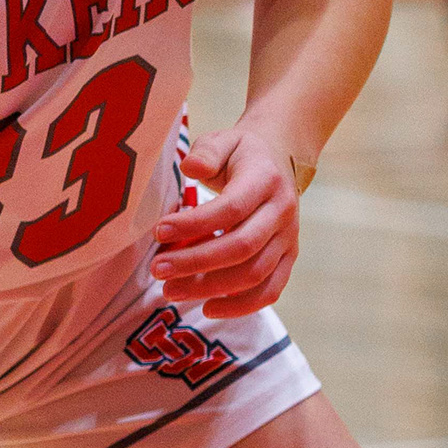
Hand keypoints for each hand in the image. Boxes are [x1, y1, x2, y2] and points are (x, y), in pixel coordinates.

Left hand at [150, 123, 301, 320]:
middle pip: (241, 247)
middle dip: (195, 262)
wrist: (278, 160)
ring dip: (210, 288)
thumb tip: (191, 168)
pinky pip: (270, 291)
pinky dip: (240, 306)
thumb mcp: (223, 139)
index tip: (158, 232)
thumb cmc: (240, 154)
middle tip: (158, 269)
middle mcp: (282, 212)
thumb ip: (207, 152)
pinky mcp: (288, 258)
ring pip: (253, 274)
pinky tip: (206, 308)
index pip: (231, 208)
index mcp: (265, 180)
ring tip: (170, 290)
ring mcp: (289, 238)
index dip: (194, 224)